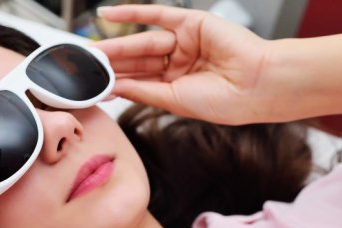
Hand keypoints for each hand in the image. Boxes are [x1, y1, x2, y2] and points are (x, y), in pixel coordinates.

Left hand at [94, 4, 271, 124]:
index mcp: (177, 86)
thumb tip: (114, 87)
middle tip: (86, 66)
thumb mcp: (173, 100)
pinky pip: (156, 14)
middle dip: (111, 65)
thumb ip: (142, 90)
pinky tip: (108, 15)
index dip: (115, 83)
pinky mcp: (191, 23)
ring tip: (93, 51)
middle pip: (137, 62)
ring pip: (143, 43)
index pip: (139, 82)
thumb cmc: (224, 100)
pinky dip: (132, 12)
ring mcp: (184, 43)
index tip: (92, 86)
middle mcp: (179, 64)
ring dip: (117, 46)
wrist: (256, 85)